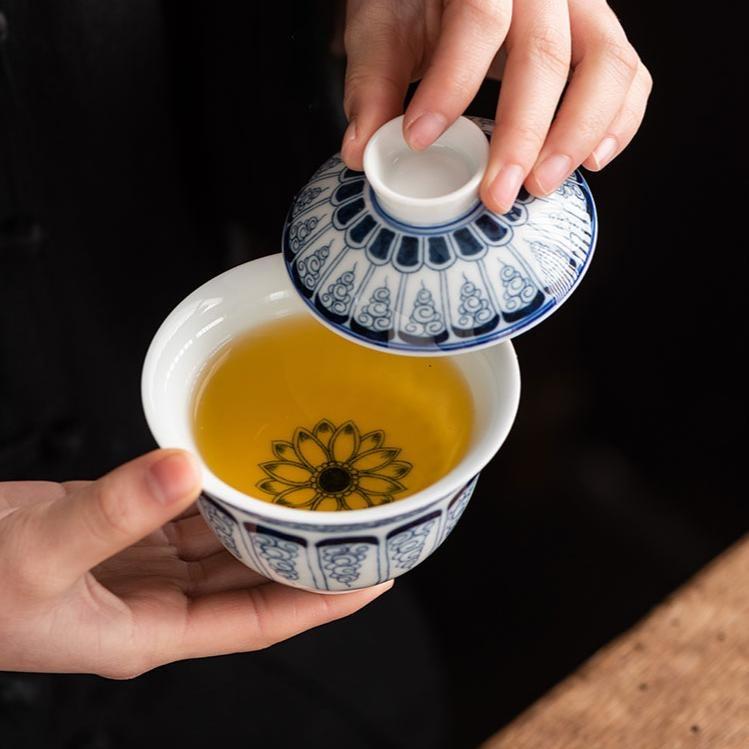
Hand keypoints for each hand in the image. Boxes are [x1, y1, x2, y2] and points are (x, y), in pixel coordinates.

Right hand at [0, 450, 390, 677]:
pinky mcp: (121, 526)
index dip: (320, 604)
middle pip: (251, 581)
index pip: (259, 621)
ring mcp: (140, 562)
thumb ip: (113, 512)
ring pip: (223, 544)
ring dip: (266, 523)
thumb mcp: (40, 556)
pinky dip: (219, 493)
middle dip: (305, 558)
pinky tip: (244, 470)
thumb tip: (188, 468)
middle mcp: (156, 600)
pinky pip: (187, 512)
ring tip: (318, 493)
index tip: (374, 577)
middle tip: (359, 522)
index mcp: (149, 630)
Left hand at [341, 0, 651, 211]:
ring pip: (607, 64)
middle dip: (522, 134)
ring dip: (578, 135)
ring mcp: (581, 8)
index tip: (419, 139)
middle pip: (547, 53)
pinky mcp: (599, 37)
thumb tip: (360, 150)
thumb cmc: (416, 0)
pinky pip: (629, 77)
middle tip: (496, 195)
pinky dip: (619, 123)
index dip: (451, 81)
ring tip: (541, 186)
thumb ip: (372, 83)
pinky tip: (590, 163)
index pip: (478, 18)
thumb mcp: (382, 27)